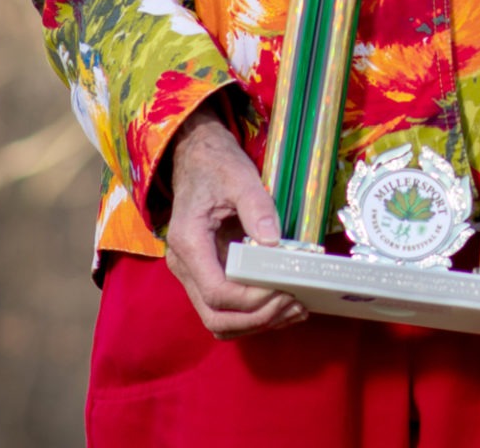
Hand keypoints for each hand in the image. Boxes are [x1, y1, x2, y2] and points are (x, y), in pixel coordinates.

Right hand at [160, 103, 305, 338]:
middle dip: (257, 318)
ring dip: (256, 323)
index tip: (284, 289)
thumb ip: (257, 208)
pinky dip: (252, 314)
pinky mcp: (206, 273)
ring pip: (219, 320)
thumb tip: (274, 243)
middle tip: (294, 305)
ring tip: (295, 309)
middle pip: (215, 317)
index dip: (252, 300)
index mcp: (189, 243)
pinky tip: (282, 304)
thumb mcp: (240, 178)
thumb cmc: (217, 166)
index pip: (217, 292)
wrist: (197, 158)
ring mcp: (193, 273)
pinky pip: (225, 308)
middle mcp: (184, 266)